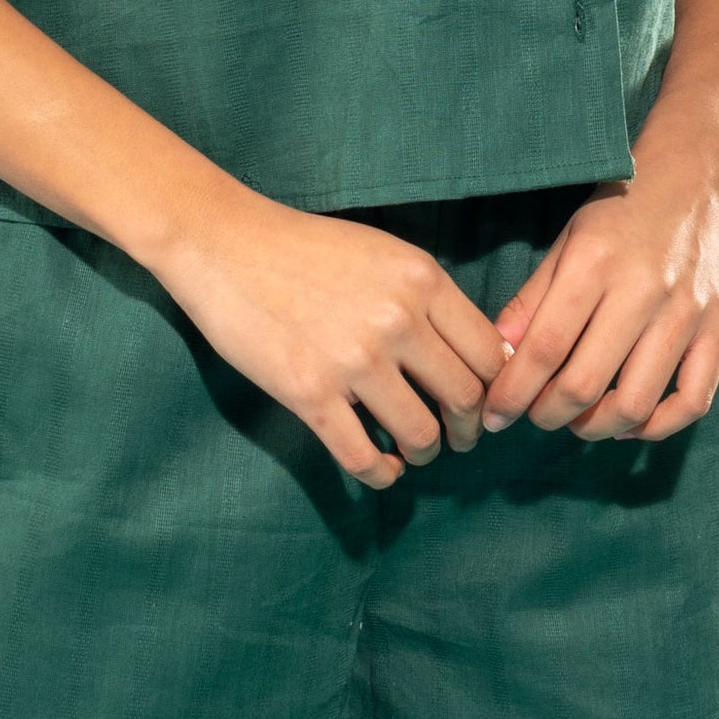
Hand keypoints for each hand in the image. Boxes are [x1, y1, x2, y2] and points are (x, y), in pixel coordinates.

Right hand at [148, 194, 510, 489]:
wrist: (224, 244)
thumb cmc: (306, 248)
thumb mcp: (385, 254)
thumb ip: (430, 299)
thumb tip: (480, 355)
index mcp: (421, 279)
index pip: (488, 353)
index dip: (494, 388)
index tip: (482, 403)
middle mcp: (396, 319)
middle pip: (464, 398)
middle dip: (467, 428)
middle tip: (459, 436)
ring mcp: (353, 359)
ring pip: (420, 434)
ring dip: (425, 452)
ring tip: (415, 451)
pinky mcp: (309, 392)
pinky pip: (362, 456)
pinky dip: (380, 474)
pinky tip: (383, 469)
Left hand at [481, 152, 718, 442]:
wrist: (702, 173)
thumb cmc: (625, 206)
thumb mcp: (568, 239)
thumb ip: (533, 299)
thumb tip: (498, 355)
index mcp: (594, 264)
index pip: (544, 349)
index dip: (512, 393)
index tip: (494, 414)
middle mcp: (643, 291)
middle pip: (585, 384)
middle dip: (547, 415)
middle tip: (533, 416)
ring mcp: (688, 314)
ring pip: (636, 403)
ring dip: (596, 427)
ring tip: (577, 420)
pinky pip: (692, 400)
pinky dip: (657, 426)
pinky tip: (630, 421)